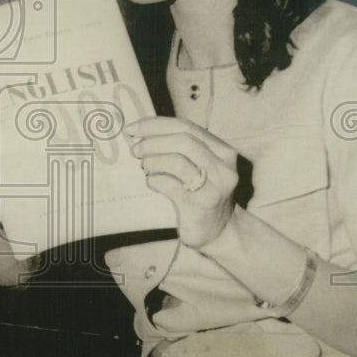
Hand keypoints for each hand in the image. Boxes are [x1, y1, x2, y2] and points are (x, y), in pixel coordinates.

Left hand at [126, 117, 238, 247]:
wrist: (221, 232)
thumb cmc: (203, 193)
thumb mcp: (202, 166)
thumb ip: (182, 148)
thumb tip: (141, 133)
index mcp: (223, 151)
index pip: (186, 126)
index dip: (156, 125)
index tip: (133, 127)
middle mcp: (223, 167)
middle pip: (183, 140)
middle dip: (153, 142)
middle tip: (135, 150)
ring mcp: (214, 187)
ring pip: (177, 161)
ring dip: (153, 161)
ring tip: (145, 166)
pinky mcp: (201, 205)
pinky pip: (170, 185)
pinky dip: (154, 180)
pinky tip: (152, 182)